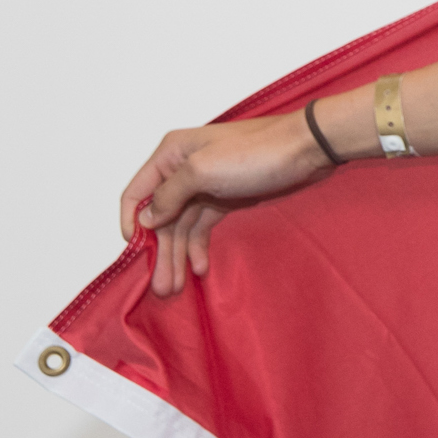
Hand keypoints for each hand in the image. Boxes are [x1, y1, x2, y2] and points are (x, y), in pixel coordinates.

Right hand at [118, 113, 334, 298]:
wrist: (307, 149)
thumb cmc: (255, 153)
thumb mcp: (202, 170)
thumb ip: (169, 196)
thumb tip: (146, 220)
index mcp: (171, 156)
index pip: (136, 194)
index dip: (130, 225)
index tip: (135, 256)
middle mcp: (182, 171)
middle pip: (160, 218)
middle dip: (160, 253)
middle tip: (161, 288)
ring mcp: (205, 186)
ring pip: (182, 227)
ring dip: (178, 256)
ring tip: (174, 288)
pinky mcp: (226, 199)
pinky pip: (203, 227)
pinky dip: (199, 247)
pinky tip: (199, 268)